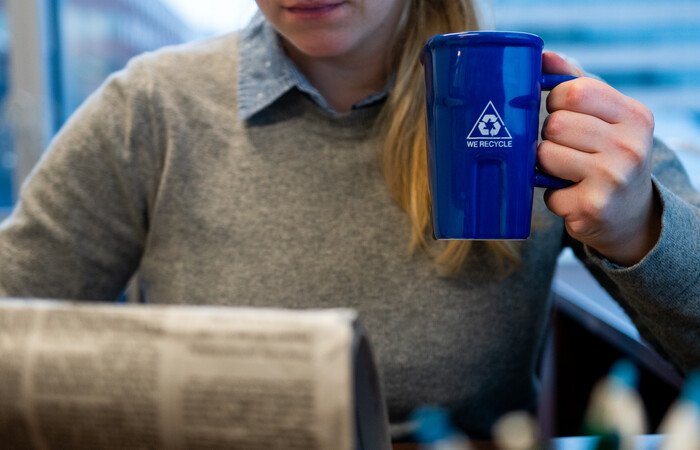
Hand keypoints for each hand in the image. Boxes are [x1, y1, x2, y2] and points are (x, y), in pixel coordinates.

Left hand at [538, 52, 660, 265]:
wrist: (630, 215)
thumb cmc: (608, 156)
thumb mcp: (605, 117)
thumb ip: (575, 83)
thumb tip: (542, 55)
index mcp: (635, 116)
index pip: (576, 91)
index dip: (555, 100)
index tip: (560, 112)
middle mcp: (630, 146)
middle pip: (555, 124)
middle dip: (549, 135)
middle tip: (564, 147)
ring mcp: (613, 179)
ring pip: (546, 155)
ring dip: (545, 165)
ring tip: (565, 171)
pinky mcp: (593, 207)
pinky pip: (546, 191)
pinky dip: (551, 195)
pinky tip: (571, 195)